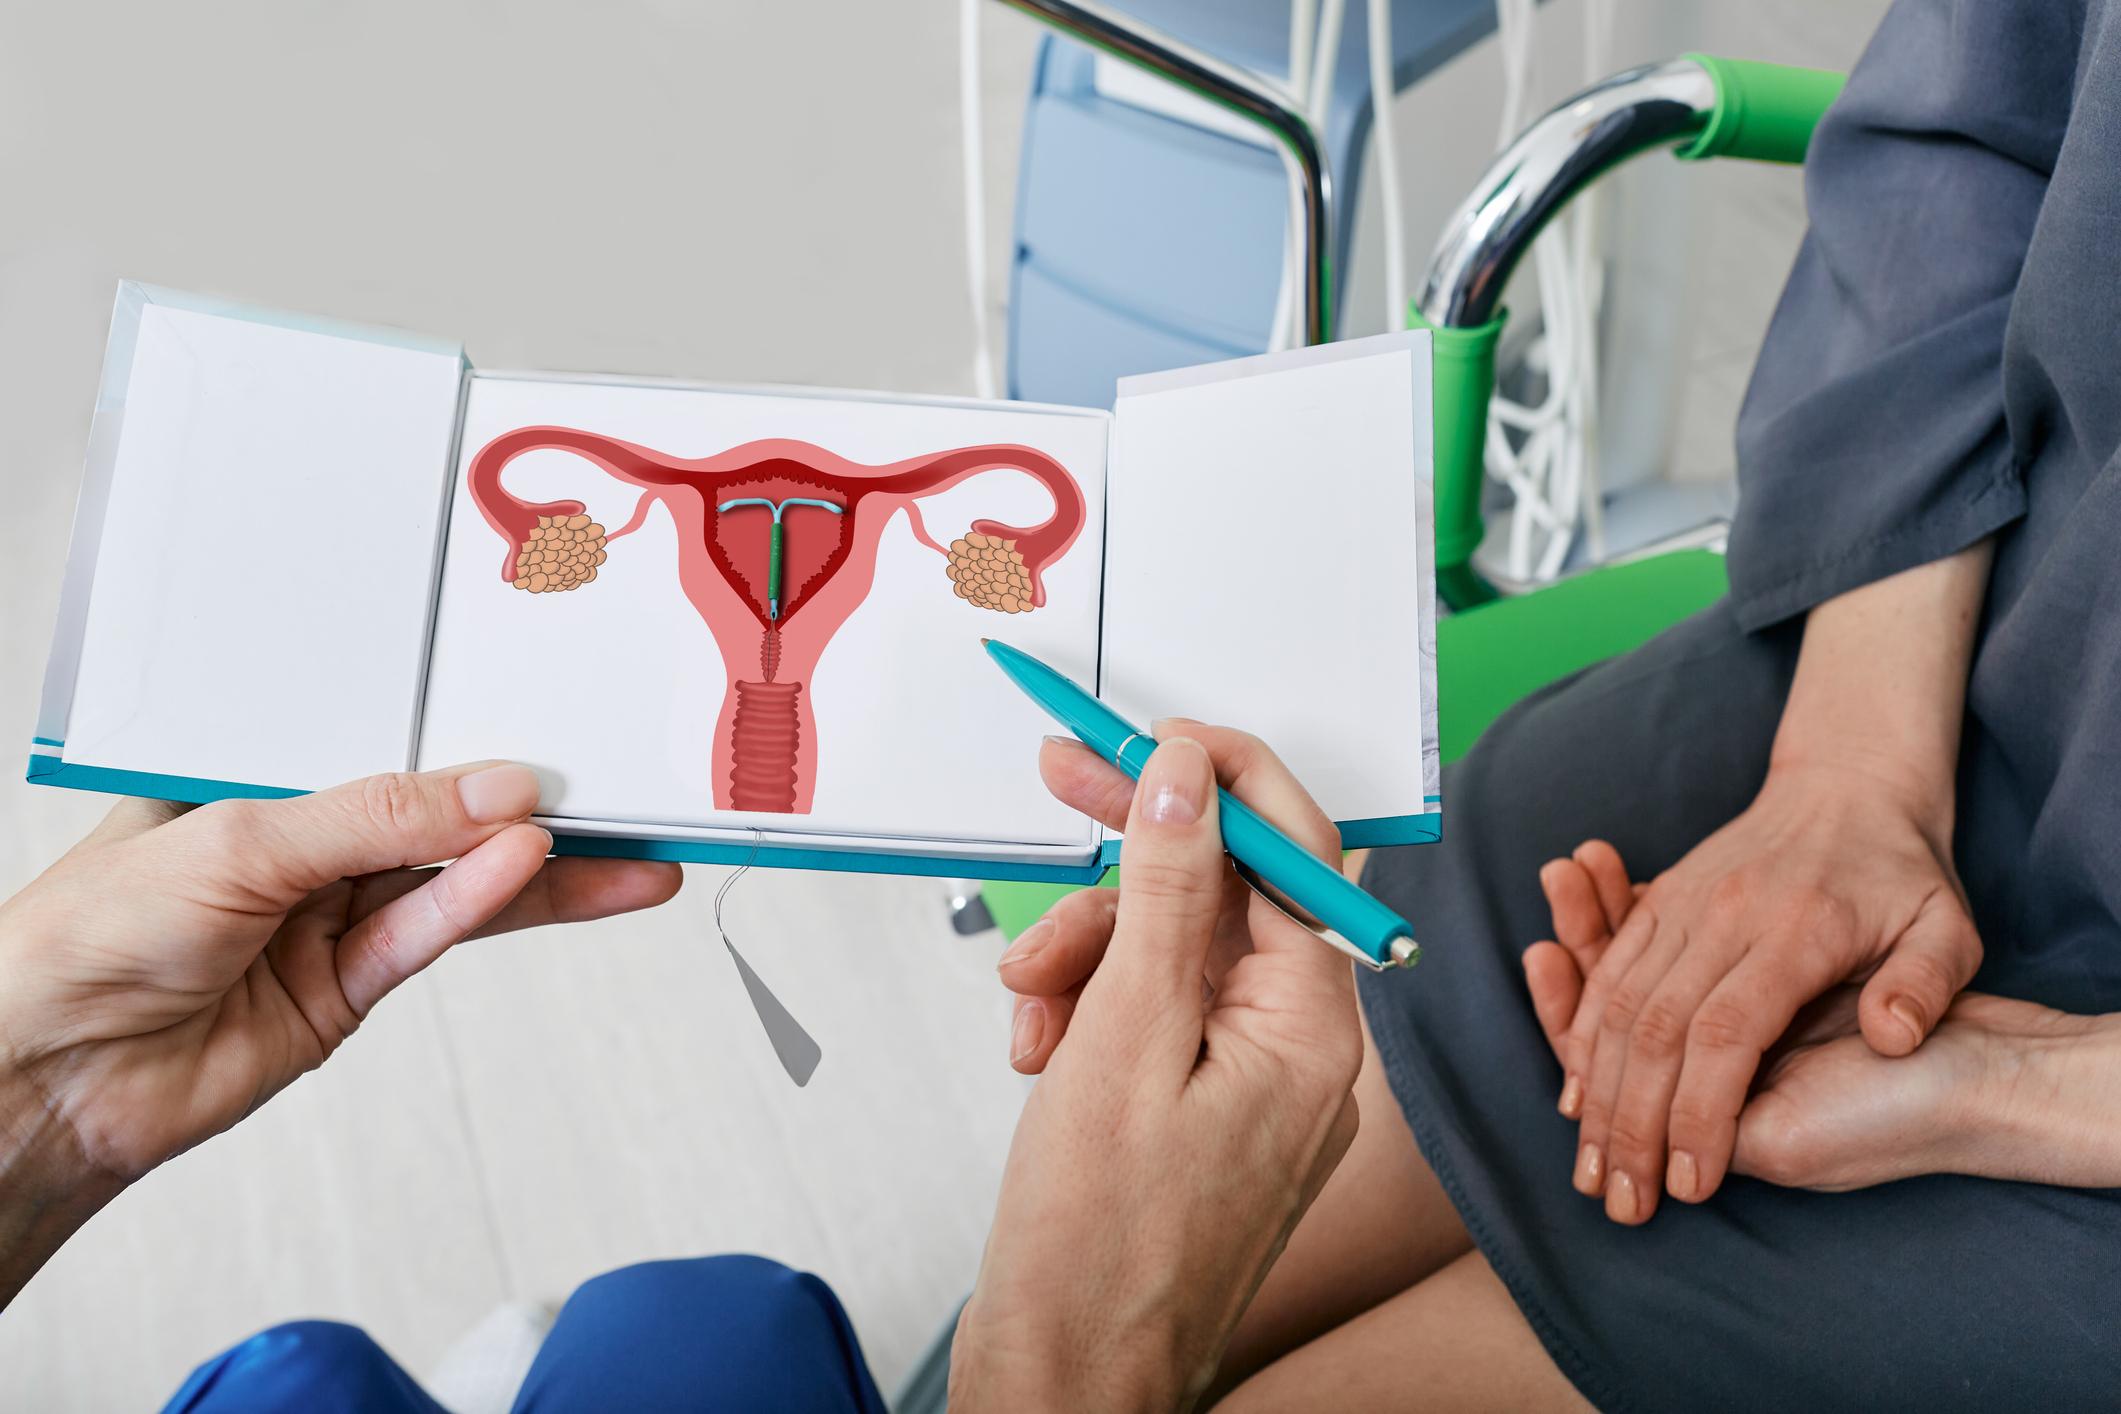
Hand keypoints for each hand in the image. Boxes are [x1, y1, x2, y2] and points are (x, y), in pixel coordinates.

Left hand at [0, 763, 679, 1300]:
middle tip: (621, 790)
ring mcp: (328, 916)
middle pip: (440, 813)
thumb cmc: (86, 936)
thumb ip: (377, 816)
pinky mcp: (347, 988)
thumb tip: (493, 794)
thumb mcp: (240, 840)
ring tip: (627, 852)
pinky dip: (485, 904)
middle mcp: (301, 843)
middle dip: (530, 804)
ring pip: (457, 880)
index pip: (388, 737)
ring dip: (543, 870)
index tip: (553, 729)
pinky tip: (540, 874)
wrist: (48, 1078)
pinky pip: (433, 935)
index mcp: (259, 774)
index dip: (470, 732)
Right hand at [952, 726, 1361, 1410]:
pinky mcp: (1196, 1103)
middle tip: (1063, 780)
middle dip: (1133, 853)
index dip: (1219, 774)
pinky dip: (1086, 1009)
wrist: (1065, 1377)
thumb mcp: (1123, 1035)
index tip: (1143, 733)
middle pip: (1222, 890)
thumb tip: (1187, 777)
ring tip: (1030, 1005)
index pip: (1294, 848)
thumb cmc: (1101, 1246)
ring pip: (1168, 947)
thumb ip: (1160, 893)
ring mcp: (1247, 1078)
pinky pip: (1147, 1010)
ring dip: (1086, 950)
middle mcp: (1296, 1045)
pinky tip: (1041, 1051)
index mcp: (1311, 1025)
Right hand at [1530, 781, 1982, 1224]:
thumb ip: (1926, 983)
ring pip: (1614, 1003)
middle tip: (1619, 1197)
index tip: (1690, 1184)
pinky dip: (1579, 1034)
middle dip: (1628, 1122)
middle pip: (1651, 1029)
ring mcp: (1682, 905)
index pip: (1725, 1034)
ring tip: (1587, 1162)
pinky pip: (1607, 973)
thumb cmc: (1902, 874)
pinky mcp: (1660, 903)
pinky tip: (1574, 1092)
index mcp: (1793, 930)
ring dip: (1591, 1088)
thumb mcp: (1947, 926)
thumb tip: (1893, 1038)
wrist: (1846, 783)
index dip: (1698, 1113)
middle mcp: (1722, 915)